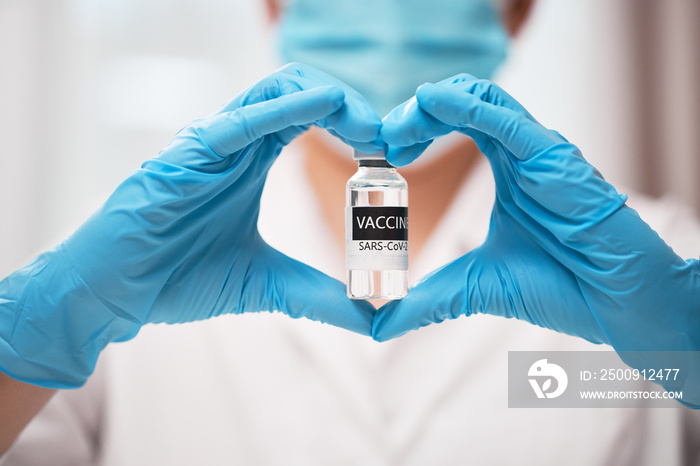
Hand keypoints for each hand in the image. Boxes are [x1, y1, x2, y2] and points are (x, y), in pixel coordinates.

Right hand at [0, 63, 379, 388]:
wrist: (115, 295)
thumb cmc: (176, 278)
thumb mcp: (264, 286)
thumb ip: (316, 294)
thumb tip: (369, 318)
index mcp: (251, 162)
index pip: (309, 119)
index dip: (352, 125)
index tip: (389, 153)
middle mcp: (234, 144)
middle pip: (298, 92)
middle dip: (348, 104)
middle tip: (385, 137)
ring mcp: (209, 145)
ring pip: (273, 90)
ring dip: (327, 97)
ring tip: (366, 126)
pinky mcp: (185, 156)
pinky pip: (239, 120)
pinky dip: (284, 108)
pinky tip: (322, 107)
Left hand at [374, 75, 699, 403]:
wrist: (614, 305)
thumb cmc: (559, 286)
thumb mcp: (473, 287)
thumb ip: (426, 300)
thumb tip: (378, 326)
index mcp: (506, 170)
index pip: (455, 125)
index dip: (415, 130)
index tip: (382, 154)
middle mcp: (521, 152)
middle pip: (462, 104)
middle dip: (416, 114)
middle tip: (383, 138)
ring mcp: (538, 150)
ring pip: (482, 97)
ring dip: (433, 104)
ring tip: (397, 128)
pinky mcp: (553, 157)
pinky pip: (507, 118)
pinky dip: (466, 105)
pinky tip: (429, 103)